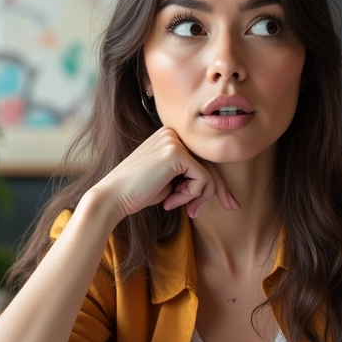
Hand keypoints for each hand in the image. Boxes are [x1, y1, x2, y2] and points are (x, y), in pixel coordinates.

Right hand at [93, 127, 238, 221]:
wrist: (112, 197)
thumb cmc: (138, 193)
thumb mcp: (170, 181)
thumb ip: (190, 176)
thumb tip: (217, 185)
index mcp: (169, 137)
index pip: (202, 159)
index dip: (213, 184)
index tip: (224, 202)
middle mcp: (173, 133)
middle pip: (210, 164)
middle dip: (218, 190)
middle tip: (229, 207)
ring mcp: (174, 141)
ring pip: (208, 173)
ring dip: (196, 196)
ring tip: (174, 204)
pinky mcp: (177, 153)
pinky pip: (202, 179)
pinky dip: (190, 196)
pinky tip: (170, 201)